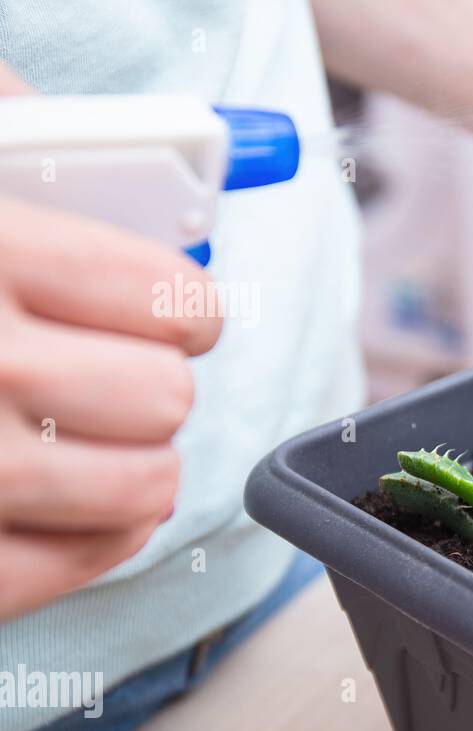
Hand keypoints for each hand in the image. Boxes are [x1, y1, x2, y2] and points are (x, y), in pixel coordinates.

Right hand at [0, 72, 221, 617]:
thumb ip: (11, 150)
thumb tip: (109, 169)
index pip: (164, 298)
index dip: (186, 309)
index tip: (179, 316)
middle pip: (157, 400)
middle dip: (154, 391)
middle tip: (125, 382)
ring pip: (134, 491)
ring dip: (136, 472)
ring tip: (111, 449)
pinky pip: (57, 569)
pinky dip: (90, 545)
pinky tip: (85, 513)